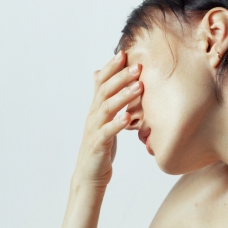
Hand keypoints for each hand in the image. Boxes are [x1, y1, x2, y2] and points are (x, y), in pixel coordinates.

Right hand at [73, 51, 141, 188]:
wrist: (89, 174)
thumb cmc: (100, 145)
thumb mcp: (104, 120)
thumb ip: (105, 99)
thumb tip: (101, 75)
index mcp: (96, 108)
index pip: (101, 83)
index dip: (111, 68)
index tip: (125, 53)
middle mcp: (93, 116)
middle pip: (104, 91)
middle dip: (120, 77)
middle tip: (137, 67)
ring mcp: (94, 130)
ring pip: (106, 108)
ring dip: (123, 96)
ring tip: (138, 87)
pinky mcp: (98, 145)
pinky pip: (108, 132)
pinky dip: (117, 124)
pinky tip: (128, 117)